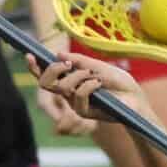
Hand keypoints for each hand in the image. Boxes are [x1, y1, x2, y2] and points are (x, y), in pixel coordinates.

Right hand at [28, 50, 146, 124]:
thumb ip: (81, 61)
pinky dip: (87, 86)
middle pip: (46, 83)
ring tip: (92, 74)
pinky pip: (78, 96)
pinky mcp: (85, 112)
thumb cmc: (120, 83)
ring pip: (62, 88)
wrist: (136, 99)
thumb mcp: (100, 66)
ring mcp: (76, 104)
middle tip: (67, 63)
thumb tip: (58, 53)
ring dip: (76, 76)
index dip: (35, 67)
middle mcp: (69, 93)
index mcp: (70, 80)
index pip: (46, 75)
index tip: (30, 55)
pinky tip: (98, 83)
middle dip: (53, 70)